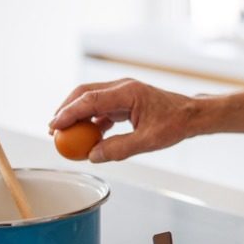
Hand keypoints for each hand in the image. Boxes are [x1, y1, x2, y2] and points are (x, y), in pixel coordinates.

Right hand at [48, 78, 200, 162]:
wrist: (191, 115)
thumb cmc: (175, 123)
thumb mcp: (149, 141)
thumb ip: (120, 148)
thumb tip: (93, 156)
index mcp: (128, 92)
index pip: (90, 100)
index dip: (69, 113)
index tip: (54, 127)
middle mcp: (122, 88)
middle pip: (84, 94)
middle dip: (66, 110)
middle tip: (53, 130)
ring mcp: (122, 93)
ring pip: (90, 100)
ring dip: (77, 115)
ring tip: (65, 135)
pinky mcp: (124, 101)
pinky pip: (101, 108)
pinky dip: (90, 121)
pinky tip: (87, 137)